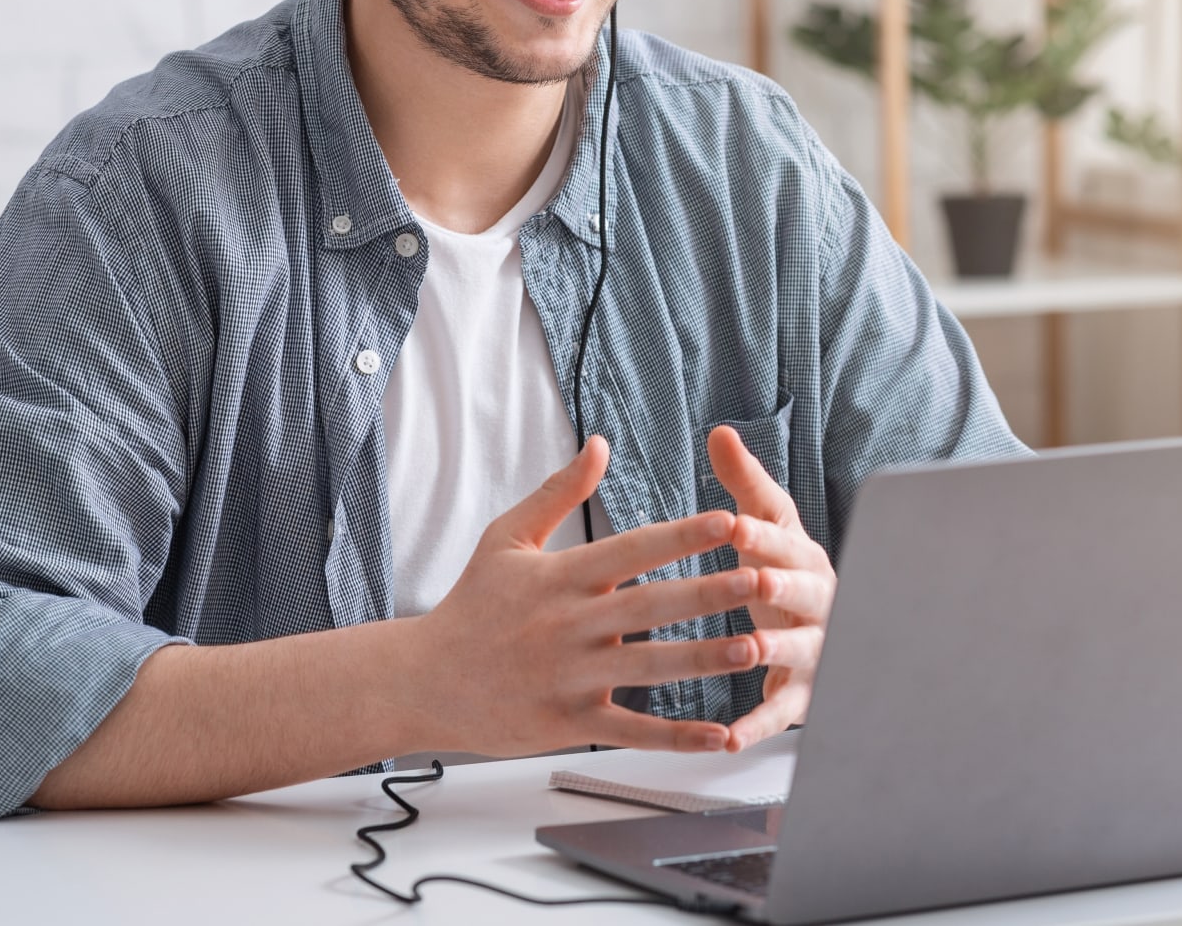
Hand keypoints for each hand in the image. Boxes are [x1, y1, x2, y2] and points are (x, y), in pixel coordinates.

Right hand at [405, 436, 757, 757]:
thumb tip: (599, 444)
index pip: (632, 549)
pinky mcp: (569, 722)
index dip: (681, 535)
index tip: (728, 520)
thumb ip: (558, 493)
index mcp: (561, 577)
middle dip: (707, 593)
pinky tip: (719, 734)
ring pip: (649, 669)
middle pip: (649, 608)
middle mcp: (569, 626)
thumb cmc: (470, 606)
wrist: (422, 680)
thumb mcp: (505, 540)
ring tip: (754, 650)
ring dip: (704, 661)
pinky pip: (632, 731)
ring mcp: (570, 677)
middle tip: (759, 579)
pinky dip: (676, 737)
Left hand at [709, 424, 834, 749]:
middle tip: (755, 580)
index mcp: (806, 559)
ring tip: (753, 650)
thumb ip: (747, 486)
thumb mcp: (773, 530)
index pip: (786, 541)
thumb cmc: (792, 577)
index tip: (733, 524)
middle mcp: (820, 603)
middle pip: (804, 592)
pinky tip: (732, 735)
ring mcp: (819, 650)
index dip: (762, 535)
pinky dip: (760, 724)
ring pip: (802, 649)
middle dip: (781, 585)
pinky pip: (785, 711)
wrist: (839, 641)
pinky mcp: (807, 695)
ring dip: (779, 649)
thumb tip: (720, 433)